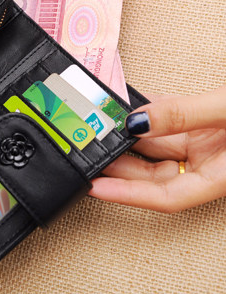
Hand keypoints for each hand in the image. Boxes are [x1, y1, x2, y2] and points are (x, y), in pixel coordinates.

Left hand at [89, 85, 225, 212]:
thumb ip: (184, 116)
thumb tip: (139, 121)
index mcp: (220, 177)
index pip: (164, 196)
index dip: (126, 194)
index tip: (96, 187)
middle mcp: (210, 163)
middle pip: (153, 171)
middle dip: (118, 161)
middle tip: (87, 149)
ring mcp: (208, 143)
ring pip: (157, 144)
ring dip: (128, 133)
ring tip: (99, 122)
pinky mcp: (207, 122)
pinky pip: (169, 119)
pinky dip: (147, 109)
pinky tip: (127, 102)